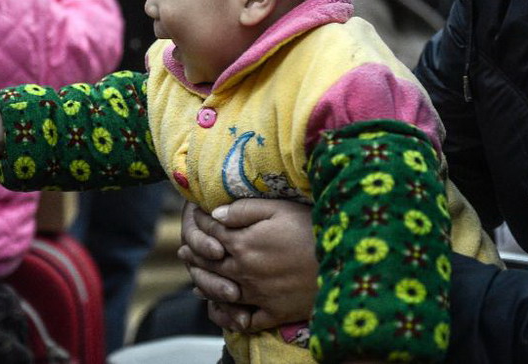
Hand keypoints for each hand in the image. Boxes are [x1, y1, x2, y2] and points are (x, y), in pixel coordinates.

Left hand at [178, 199, 317, 331]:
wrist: (344, 261)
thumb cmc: (312, 229)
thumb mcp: (278, 208)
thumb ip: (244, 210)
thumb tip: (216, 213)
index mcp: (243, 244)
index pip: (211, 233)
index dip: (200, 223)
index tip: (195, 217)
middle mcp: (244, 272)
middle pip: (209, 265)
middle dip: (194, 256)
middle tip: (183, 251)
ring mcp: (258, 295)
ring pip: (220, 293)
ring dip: (203, 285)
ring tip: (194, 280)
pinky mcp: (275, 313)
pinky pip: (244, 320)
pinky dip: (227, 317)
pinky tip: (220, 311)